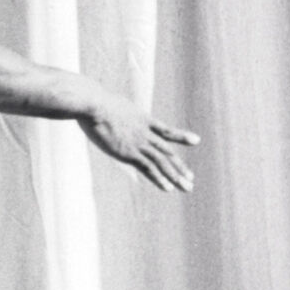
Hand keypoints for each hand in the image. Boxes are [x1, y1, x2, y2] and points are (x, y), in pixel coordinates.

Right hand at [80, 98, 198, 192]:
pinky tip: (168, 188)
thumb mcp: (108, 102)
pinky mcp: (128, 152)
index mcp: (142, 119)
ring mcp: (138, 143)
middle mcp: (145, 133)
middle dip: (179, 167)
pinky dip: (159, 178)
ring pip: (162, 162)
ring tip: (187, 188)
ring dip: (175, 176)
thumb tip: (103, 104)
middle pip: (167, 152)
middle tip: (191, 180)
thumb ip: (112, 108)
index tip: (196, 140)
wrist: (93, 105)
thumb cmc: (93, 101)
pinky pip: (148, 167)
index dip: (181, 136)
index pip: (165, 130)